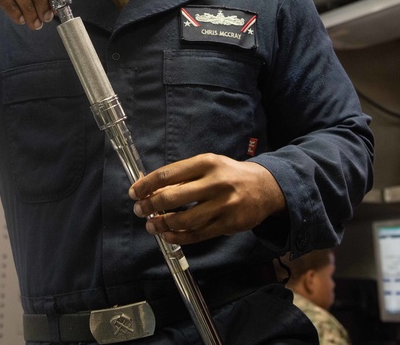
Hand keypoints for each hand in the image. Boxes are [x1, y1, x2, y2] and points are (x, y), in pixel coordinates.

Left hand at [128, 154, 285, 245]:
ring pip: (184, 219)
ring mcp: (223, 205)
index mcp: (206, 163)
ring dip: (163, 225)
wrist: (266, 188)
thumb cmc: (229, 174)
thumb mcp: (208, 166)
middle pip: (173, 197)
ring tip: (152, 226)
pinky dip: (179, 237)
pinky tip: (168, 236)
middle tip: (139, 211)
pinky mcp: (229, 224)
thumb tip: (151, 189)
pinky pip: (198, 234)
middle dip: (151, 206)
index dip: (147, 185)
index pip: (168, 174)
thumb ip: (183, 176)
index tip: (134, 192)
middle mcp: (215, 183)